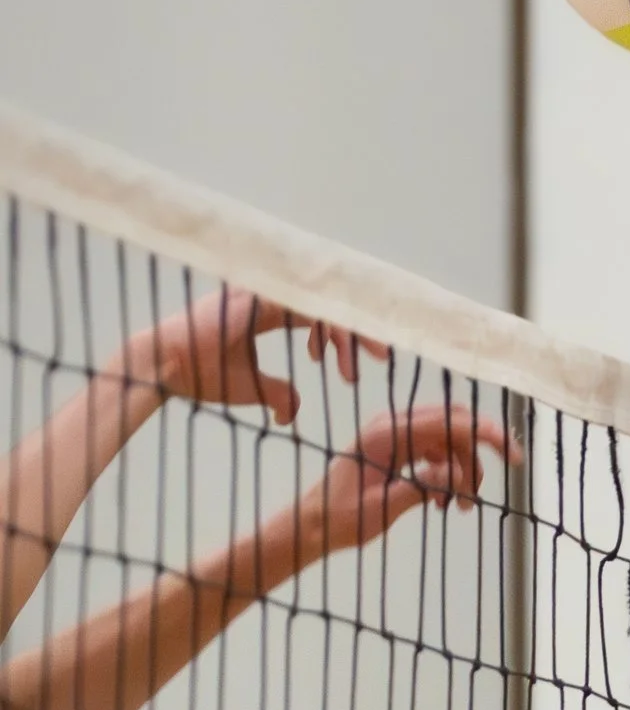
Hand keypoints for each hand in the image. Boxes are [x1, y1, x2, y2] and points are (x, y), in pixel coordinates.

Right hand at [131, 291, 385, 425]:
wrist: (167, 368)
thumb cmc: (203, 375)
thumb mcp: (253, 387)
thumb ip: (279, 393)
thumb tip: (292, 414)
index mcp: (267, 312)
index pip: (318, 317)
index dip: (343, 339)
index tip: (359, 367)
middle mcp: (269, 298)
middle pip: (327, 308)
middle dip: (359, 333)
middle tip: (382, 359)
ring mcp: (264, 294)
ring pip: (321, 306)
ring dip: (345, 338)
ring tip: (354, 371)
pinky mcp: (259, 299)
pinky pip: (304, 305)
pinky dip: (325, 327)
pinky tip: (333, 351)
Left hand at [287, 399, 507, 565]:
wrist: (313, 524)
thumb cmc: (341, 519)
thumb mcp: (382, 507)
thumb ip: (421, 486)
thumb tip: (457, 475)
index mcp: (387, 435)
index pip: (448, 422)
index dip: (485, 435)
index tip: (511, 456)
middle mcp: (393, 427)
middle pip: (453, 425)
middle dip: (475, 456)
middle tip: (482, 491)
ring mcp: (395, 436)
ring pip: (448, 441)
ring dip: (462, 471)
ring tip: (459, 507)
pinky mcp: (397, 449)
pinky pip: (436, 452)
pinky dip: (448, 474)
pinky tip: (442, 502)